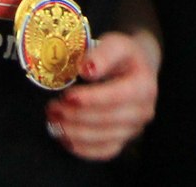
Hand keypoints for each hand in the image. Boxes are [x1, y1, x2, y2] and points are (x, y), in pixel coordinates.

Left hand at [46, 28, 158, 161]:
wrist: (137, 68)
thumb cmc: (124, 55)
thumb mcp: (117, 44)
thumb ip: (103, 54)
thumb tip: (86, 69)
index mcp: (143, 86)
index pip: (115, 97)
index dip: (90, 99)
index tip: (67, 96)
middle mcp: (142, 111)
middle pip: (106, 120)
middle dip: (75, 116)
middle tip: (52, 107)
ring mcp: (134, 129)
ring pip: (102, 138)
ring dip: (73, 131)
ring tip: (53, 119)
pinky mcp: (125, 140)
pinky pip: (104, 151)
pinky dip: (82, 148)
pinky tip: (64, 137)